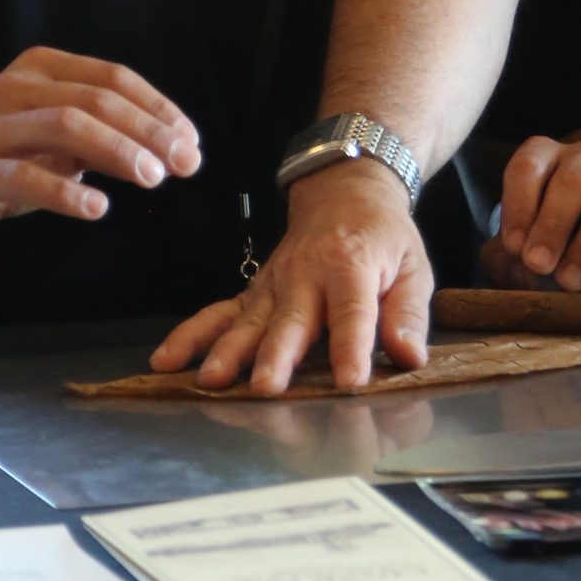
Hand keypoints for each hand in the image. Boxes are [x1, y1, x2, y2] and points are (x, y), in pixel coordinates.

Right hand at [0, 48, 200, 250]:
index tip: (190, 142)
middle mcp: (13, 88)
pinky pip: (24, 176)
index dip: (158, 109)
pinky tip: (98, 208)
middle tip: (184, 164)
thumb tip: (169, 148)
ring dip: (117, 151)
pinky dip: (67, 192)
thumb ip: (101, 135)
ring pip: (65, 127)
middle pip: (95, 100)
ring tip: (152, 178)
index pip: (113, 79)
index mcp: (39, 69)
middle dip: (148, 131)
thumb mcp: (52, 137)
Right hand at [150, 158, 431, 394]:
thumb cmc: (383, 236)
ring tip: (211, 381)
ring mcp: (273, 285)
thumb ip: (409, 314)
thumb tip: (411, 357)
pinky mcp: (253, 294)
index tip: (350, 381)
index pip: (352, 311)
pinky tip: (167, 361)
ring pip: (248, 321)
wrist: (343, 191)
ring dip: (227, 351)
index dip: (351, 346)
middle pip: (291, 320)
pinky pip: (218, 314)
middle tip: (266, 389)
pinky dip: (190, 336)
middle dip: (277, 356)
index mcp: (351, 266)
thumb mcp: (413, 266)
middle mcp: (306, 275)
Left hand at [479, 130, 580, 290]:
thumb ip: (507, 251)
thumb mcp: (518, 235)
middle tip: (539, 264)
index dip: (519, 207)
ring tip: (568, 280)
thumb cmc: (539, 234)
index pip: (528, 168)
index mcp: (544, 153)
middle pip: (573, 180)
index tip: (514, 246)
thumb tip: (518, 267)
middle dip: (554, 224)